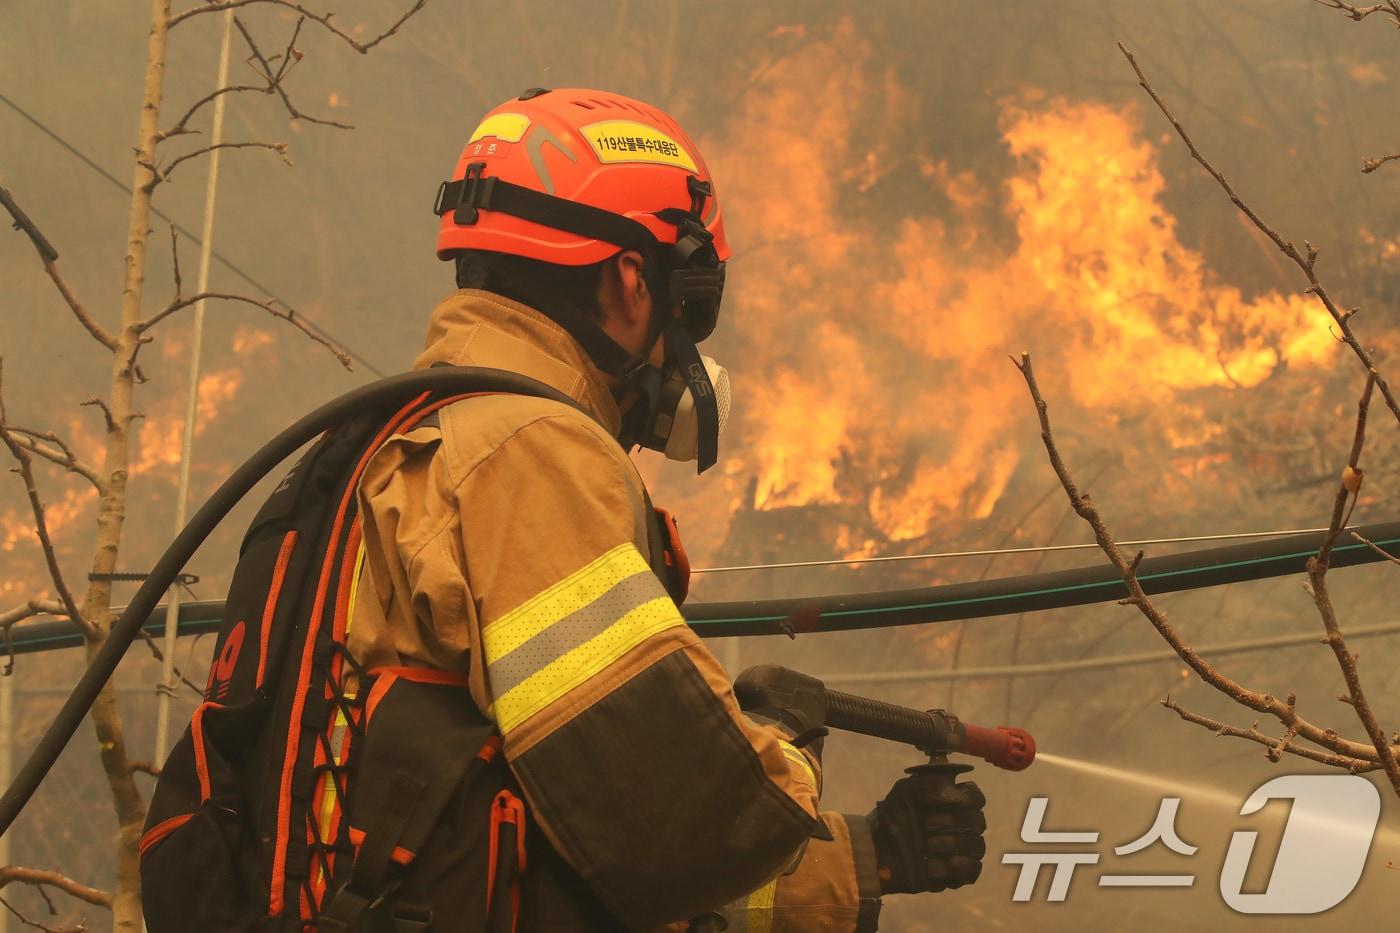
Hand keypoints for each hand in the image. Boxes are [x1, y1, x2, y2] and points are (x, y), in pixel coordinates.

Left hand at [867, 764, 985, 894]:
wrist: (878, 850)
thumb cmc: (894, 817)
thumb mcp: (906, 791)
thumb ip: (932, 785)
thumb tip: (958, 795)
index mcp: (952, 802)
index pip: (976, 797)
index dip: (969, 798)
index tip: (954, 801)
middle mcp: (962, 825)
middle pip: (978, 822)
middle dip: (955, 822)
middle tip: (928, 825)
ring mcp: (962, 851)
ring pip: (977, 846)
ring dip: (953, 844)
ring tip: (928, 846)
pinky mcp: (957, 874)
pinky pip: (972, 871)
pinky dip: (957, 867)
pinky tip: (934, 865)